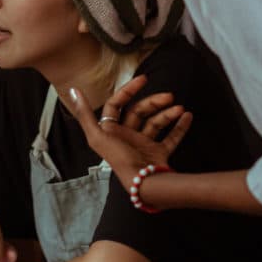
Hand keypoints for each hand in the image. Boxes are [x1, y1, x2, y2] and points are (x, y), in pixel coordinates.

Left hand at [68, 75, 191, 190]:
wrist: (142, 182)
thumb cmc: (119, 159)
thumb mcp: (97, 136)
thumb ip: (84, 114)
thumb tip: (73, 90)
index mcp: (111, 131)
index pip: (117, 104)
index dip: (128, 90)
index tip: (143, 79)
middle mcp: (126, 136)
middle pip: (139, 112)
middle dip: (154, 102)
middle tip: (169, 96)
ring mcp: (143, 145)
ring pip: (156, 122)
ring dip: (168, 113)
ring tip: (179, 108)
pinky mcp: (158, 154)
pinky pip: (171, 137)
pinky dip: (180, 127)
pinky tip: (187, 116)